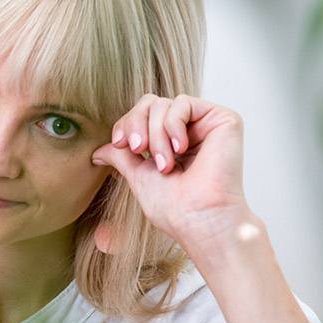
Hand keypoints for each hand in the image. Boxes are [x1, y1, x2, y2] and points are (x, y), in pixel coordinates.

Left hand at [90, 93, 253, 254]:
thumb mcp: (138, 176)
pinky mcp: (223, 120)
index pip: (142, 115)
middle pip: (151, 103)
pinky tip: (180, 149)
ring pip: (163, 104)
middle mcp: (190, 132)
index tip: (119, 143)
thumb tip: (98, 151)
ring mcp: (206, 125)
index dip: (126, 124)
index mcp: (172, 144)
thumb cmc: (173, 208)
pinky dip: (172, 125)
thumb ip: (121, 157)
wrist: (198, 219)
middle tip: (138, 149)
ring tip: (165, 164)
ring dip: (156, 135)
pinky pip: (183, 104)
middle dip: (136, 124)